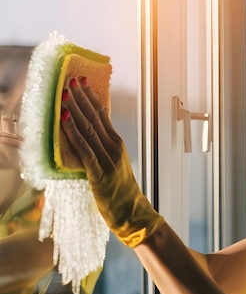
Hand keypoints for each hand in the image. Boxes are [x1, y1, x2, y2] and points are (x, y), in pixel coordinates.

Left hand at [60, 77, 162, 247]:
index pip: (103, 115)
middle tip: (70, 80)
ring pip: (89, 130)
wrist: (132, 213)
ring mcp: (108, 160)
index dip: (91, 97)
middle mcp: (114, 148)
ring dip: (76, 110)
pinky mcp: (99, 173)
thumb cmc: (121, 191)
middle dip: (81, 98)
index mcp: (118, 144)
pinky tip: (66, 120)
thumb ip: (102, 149)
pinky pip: (84, 150)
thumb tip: (87, 134)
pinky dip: (74, 133)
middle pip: (95, 118)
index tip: (82, 81)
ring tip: (65, 94)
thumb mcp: (113, 165)